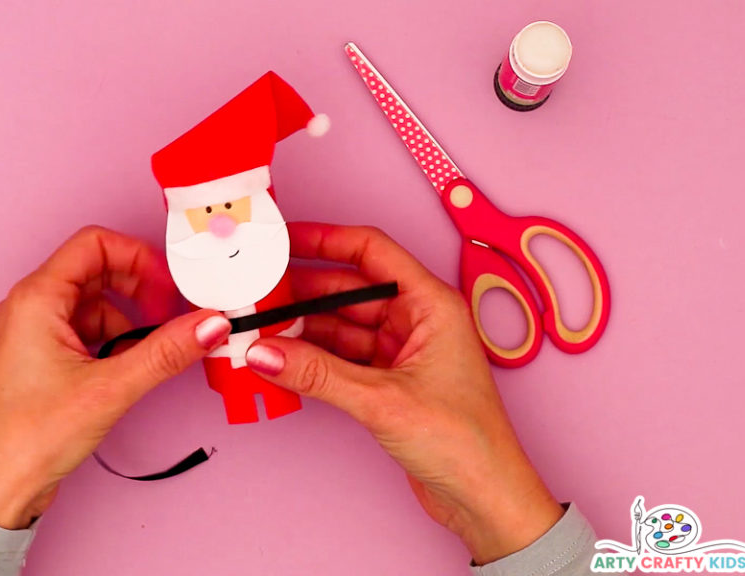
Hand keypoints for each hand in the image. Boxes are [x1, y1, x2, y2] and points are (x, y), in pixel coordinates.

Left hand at [0, 226, 231, 528]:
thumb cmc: (25, 439)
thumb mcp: (108, 389)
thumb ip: (164, 353)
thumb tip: (207, 325)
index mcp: (35, 299)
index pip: (94, 244)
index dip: (139, 257)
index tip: (170, 285)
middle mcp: (29, 308)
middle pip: (96, 271)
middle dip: (140, 288)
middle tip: (172, 315)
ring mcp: (33, 333)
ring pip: (94, 303)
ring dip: (130, 319)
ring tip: (155, 349)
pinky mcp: (41, 359)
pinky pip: (86, 331)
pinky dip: (115, 341)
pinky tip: (132, 367)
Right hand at [244, 223, 562, 564]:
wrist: (485, 499)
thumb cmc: (467, 444)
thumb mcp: (383, 401)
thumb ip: (319, 374)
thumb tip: (268, 353)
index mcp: (431, 305)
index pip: (371, 252)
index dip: (325, 239)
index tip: (285, 240)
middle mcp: (417, 322)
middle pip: (348, 290)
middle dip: (303, 291)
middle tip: (260, 292)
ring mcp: (401, 352)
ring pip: (340, 326)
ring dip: (303, 329)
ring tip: (261, 329)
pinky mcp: (388, 383)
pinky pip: (340, 358)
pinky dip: (312, 359)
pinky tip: (283, 359)